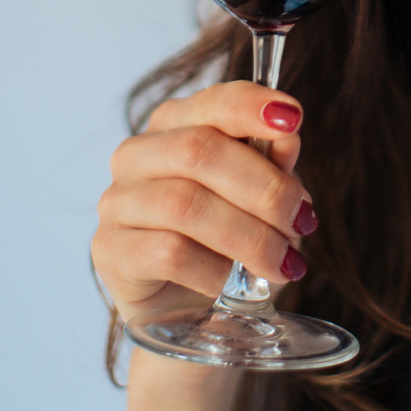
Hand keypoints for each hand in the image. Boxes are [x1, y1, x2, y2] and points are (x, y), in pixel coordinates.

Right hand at [92, 82, 316, 327]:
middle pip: (199, 151)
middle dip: (263, 187)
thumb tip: (287, 135)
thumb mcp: (261, 197)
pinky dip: (214, 269)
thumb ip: (272, 162)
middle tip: (301, 220)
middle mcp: (136, 154)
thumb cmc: (227, 239)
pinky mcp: (109, 250)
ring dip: (248, 236)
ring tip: (283, 262)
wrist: (191, 308)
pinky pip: (168, 253)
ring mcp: (117, 201)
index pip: (210, 102)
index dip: (251, 106)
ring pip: (185, 204)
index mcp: (174, 124)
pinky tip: (234, 282)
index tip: (293, 119)